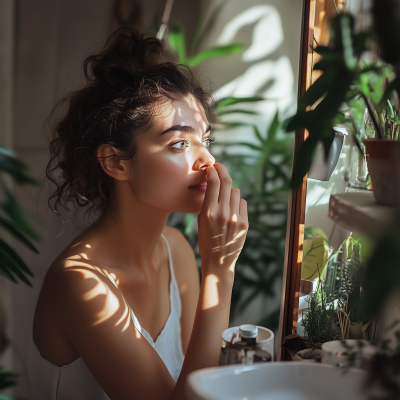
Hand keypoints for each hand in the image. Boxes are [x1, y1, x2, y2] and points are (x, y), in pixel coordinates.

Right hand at [197, 163, 247, 278]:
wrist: (218, 261)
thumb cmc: (206, 239)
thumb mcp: (201, 220)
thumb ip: (208, 201)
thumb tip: (215, 181)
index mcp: (208, 211)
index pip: (213, 182)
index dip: (213, 171)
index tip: (212, 167)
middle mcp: (223, 213)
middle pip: (227, 182)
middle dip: (223, 171)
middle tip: (219, 167)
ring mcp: (236, 218)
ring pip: (236, 192)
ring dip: (230, 190)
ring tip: (225, 198)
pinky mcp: (245, 223)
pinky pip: (243, 203)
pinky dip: (237, 202)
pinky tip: (232, 210)